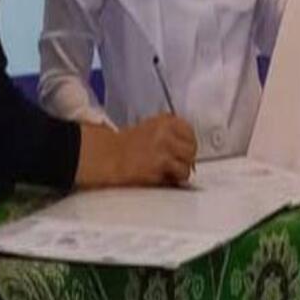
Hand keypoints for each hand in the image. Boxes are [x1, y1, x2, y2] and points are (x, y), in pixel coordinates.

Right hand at [76, 114, 196, 188]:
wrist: (108, 156)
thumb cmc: (126, 146)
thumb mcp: (151, 129)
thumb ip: (170, 134)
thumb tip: (188, 150)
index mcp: (165, 120)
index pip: (189, 131)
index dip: (187, 143)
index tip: (183, 150)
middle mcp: (167, 131)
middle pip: (192, 147)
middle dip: (186, 158)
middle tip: (176, 164)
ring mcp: (165, 147)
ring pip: (188, 162)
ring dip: (181, 170)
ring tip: (168, 171)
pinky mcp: (161, 163)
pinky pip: (180, 174)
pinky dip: (174, 178)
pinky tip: (163, 177)